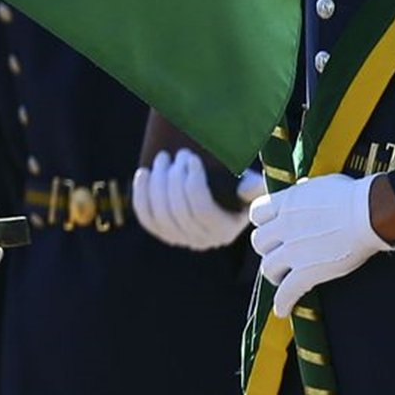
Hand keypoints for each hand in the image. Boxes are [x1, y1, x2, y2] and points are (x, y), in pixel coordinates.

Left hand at [132, 149, 253, 250]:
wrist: (218, 193)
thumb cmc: (236, 186)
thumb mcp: (250, 186)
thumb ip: (252, 187)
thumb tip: (249, 189)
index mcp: (224, 231)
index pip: (202, 210)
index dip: (193, 184)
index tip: (191, 158)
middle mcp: (202, 241)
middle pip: (179, 211)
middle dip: (174, 178)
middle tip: (178, 154)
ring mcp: (180, 239)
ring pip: (161, 214)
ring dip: (158, 182)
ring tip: (163, 158)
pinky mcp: (162, 232)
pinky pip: (147, 218)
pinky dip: (141, 195)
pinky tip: (143, 174)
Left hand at [249, 173, 394, 317]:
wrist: (369, 214)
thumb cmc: (352, 195)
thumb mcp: (321, 184)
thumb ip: (305, 191)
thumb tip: (301, 189)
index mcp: (286, 202)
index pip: (257, 213)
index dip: (262, 222)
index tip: (271, 228)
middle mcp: (284, 226)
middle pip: (258, 241)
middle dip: (267, 248)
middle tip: (279, 253)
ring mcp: (293, 250)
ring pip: (267, 267)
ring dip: (274, 273)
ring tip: (282, 278)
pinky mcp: (306, 272)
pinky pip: (286, 291)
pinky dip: (282, 302)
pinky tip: (282, 310)